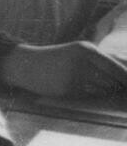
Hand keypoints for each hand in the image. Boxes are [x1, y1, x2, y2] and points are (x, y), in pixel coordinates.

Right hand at [2, 41, 126, 100]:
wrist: (28, 65)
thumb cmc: (59, 58)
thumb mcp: (80, 52)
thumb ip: (104, 58)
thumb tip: (125, 63)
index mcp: (87, 50)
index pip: (115, 67)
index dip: (126, 77)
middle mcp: (81, 62)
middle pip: (111, 80)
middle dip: (118, 86)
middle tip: (120, 89)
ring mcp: (74, 76)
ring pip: (102, 89)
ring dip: (104, 90)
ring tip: (95, 85)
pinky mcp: (67, 89)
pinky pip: (89, 95)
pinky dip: (91, 94)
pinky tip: (82, 88)